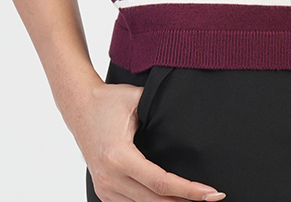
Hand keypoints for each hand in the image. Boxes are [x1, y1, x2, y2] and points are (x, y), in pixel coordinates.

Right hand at [73, 80, 224, 201]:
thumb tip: (188, 116)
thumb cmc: (108, 101)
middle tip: (212, 198)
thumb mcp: (137, 99)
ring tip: (194, 200)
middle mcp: (110, 177)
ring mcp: (105, 187)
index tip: (210, 192)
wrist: (79, 106)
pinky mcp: (103, 190)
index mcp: (119, 157)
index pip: (161, 183)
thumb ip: (160, 110)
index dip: (188, 190)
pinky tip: (169, 199)